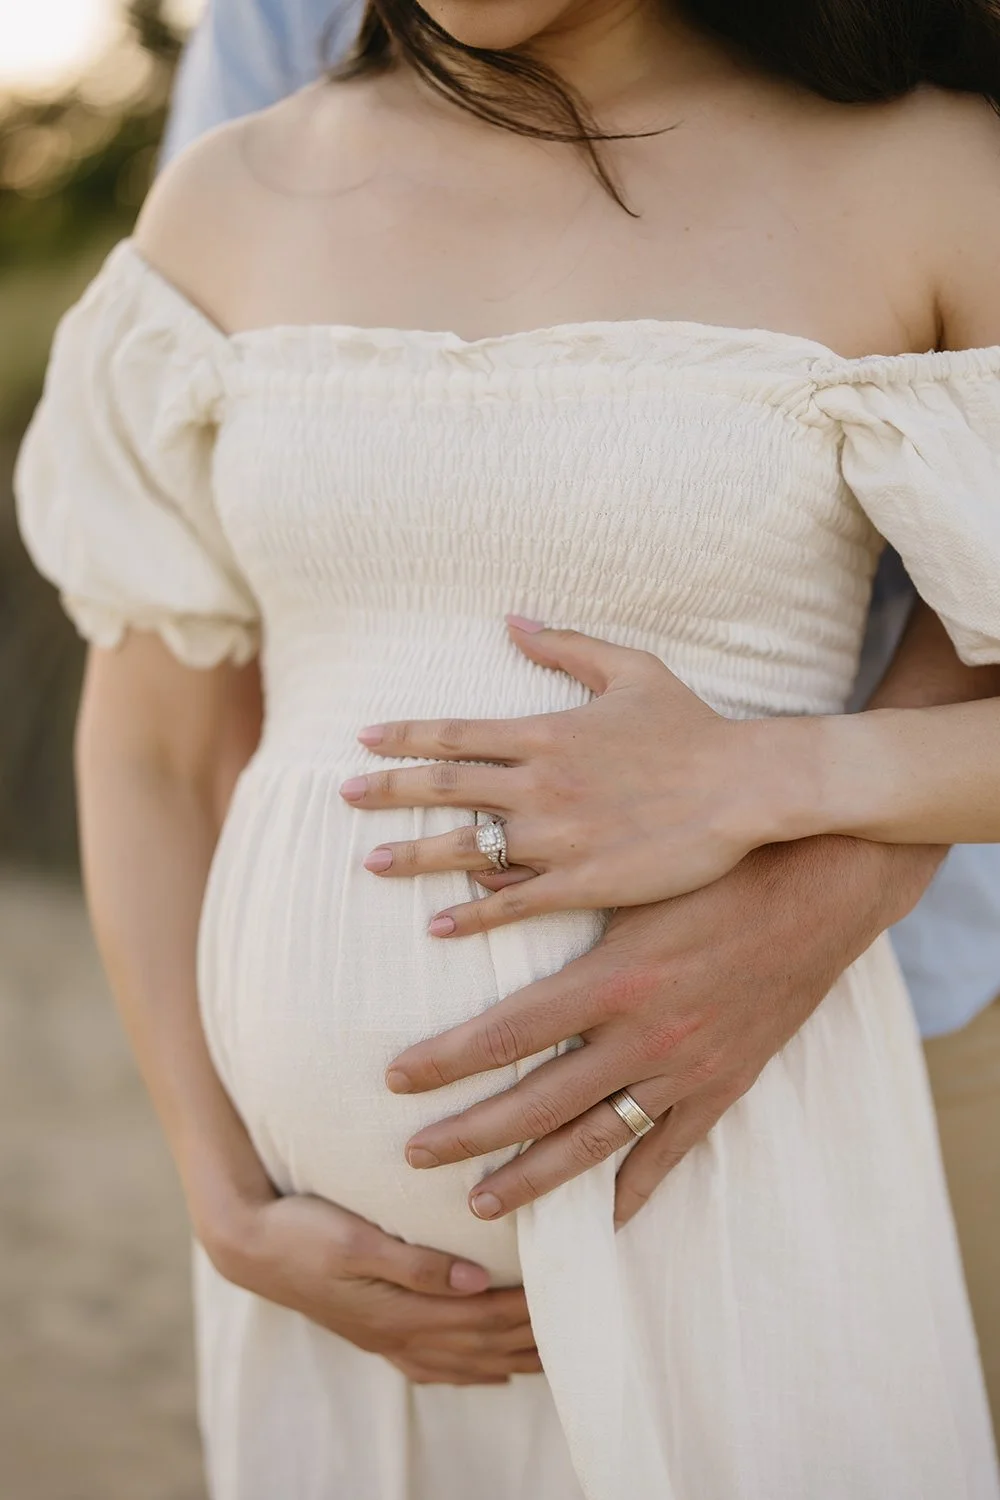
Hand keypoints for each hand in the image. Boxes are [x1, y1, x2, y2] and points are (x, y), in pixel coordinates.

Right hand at [203, 1191, 539, 1384]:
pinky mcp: (374, 1331)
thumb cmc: (301, 1232)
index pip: (481, 1318)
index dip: (527, 1312)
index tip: (570, 1298)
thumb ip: (415, 1262)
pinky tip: (489, 1372)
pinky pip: (433, 1365)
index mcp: (397, 1311)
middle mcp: (397, 1333)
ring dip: (508, 1360)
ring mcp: (385, 1338)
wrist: (249, 1245)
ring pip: (461, 1361)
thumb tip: (475, 1280)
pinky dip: (469, 1371)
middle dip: (530, 1341)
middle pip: (480, 1346)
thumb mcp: (355, 1240)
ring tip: (551, 1359)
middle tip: (580, 1331)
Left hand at [341, 618, 793, 936]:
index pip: (455, 734)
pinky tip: (438, 925)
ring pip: (466, 848)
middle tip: (345, 796)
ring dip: (413, 856)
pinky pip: (511, 901)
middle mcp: (539, 784)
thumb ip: (566, 645)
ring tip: (372, 863)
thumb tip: (513, 620)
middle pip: (444, 789)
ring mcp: (556, 836)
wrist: (744, 785)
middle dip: (389, 792)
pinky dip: (470, 914)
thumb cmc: (693, 727)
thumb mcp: (631, 670)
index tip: (363, 741)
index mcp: (546, 733)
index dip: (404, 737)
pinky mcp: (581, 881)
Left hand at [383, 836, 942, 1225]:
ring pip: (596, 1139)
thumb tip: (470, 883)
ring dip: (534, 1176)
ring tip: (482, 1204)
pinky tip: (602, 1221)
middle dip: (469, 1132)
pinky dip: (636, 1188)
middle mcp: (645, 1034)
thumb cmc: (717, 869)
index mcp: (613, 977)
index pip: (507, 1032)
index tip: (395, 1080)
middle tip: (412, 1156)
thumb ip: (551, 891)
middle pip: (538, 1100)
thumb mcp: (628, 877)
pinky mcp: (725, 1084)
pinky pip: (672, 1149)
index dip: (446, 1061)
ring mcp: (687, 1068)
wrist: (819, 890)